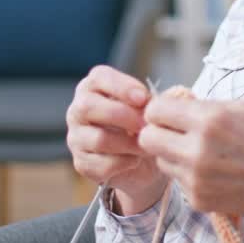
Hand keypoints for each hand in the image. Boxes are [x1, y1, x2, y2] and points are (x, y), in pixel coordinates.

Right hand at [66, 66, 167, 213]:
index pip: (99, 78)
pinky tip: (135, 160)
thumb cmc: (144, 127)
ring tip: (146, 146)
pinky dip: (122, 163)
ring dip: (128, 143)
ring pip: (98, 138)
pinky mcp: (81, 162)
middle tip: (146, 125)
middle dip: (123, 115)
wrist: (144, 164)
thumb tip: (167, 99)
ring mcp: (76, 137)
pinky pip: (99, 164)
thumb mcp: (152, 109)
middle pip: (88, 107)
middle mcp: (78, 110)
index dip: (121, 87)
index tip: (144, 98)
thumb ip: (157, 101)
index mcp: (93, 87)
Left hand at [139, 95, 243, 242]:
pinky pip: (178, 181)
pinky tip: (214, 171)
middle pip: (148, 138)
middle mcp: (198, 149)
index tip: (171, 112)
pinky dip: (189, 175)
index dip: (161, 109)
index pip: (156, 110)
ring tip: (200, 152)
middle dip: (158, 131)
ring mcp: (196, 178)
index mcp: (210, 119)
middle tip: (176, 132)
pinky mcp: (199, 200)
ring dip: (172, 154)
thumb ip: (207, 106)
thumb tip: (179, 104)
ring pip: (161, 161)